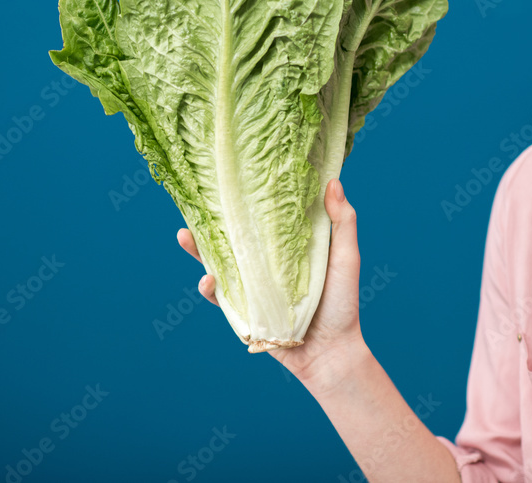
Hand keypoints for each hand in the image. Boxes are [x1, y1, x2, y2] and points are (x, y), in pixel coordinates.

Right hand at [176, 178, 365, 387]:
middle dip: (210, 222)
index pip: (262, 218)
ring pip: (219, 263)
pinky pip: (220, 298)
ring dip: (198, 251)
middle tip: (193, 205)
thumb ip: (343, 222)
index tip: (231, 178)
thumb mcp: (346, 258)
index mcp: (287, 246)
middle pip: (232, 237)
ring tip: (185, 236)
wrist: (331, 353)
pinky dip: (209, 288)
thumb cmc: (343, 303)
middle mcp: (266, 264)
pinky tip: (207, 279)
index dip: (245, 200)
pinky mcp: (244, 311)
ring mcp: (252, 287)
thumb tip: (333, 182)